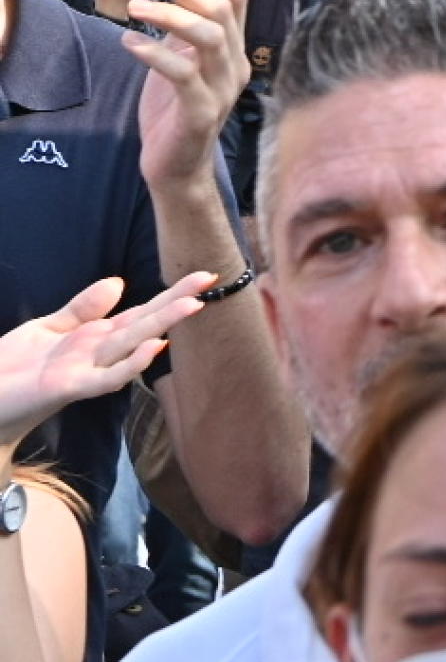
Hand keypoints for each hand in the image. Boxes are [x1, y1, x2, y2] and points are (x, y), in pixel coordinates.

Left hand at [0, 276, 208, 451]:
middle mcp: (99, 352)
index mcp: (96, 336)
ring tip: (194, 305)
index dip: (170, 293)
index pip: (141, 311)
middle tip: (210, 279)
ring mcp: (88, 370)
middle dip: (176, 302)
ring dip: (163, 326)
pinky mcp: (69, 387)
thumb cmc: (14, 368)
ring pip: (131, 344)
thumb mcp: (49, 328)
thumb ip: (84, 308)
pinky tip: (155, 347)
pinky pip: (107, 377)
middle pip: (144, 322)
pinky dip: (132, 364)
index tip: (202, 275)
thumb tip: (120, 281)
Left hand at [125, 0, 251, 194]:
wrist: (177, 166)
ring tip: (132, 6)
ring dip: (169, 14)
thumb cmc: (174, 109)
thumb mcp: (180, 58)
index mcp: (234, 48)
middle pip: (224, 8)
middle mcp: (236, 64)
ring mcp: (222, 89)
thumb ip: (181, 27)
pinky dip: (154, 53)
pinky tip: (128, 42)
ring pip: (210, 36)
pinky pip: (184, 75)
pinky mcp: (201, 113)